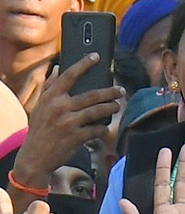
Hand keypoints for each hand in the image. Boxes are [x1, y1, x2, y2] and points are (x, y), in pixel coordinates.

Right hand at [12, 56, 123, 189]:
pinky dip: (103, 129)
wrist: (35, 157)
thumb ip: (49, 86)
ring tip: (116, 106)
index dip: (84, 64)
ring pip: (97, 111)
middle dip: (110, 92)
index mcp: (51, 97)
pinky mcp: (76, 137)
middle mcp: (60, 107)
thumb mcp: (40, 106)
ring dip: (111, 108)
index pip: (69, 75)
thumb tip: (56, 68)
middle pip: (91, 95)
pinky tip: (104, 128)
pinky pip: (96, 129)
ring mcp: (68, 123)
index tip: (96, 56)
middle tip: (121, 91)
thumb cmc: (40, 129)